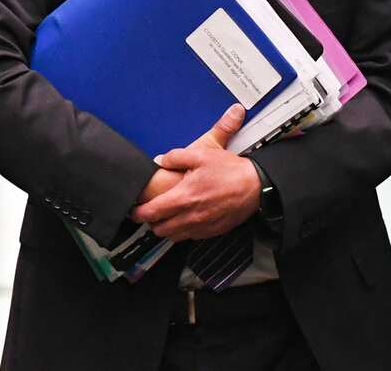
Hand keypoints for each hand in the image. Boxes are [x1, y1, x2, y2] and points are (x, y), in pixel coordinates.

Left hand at [129, 106, 261, 240]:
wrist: (256, 185)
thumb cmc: (230, 170)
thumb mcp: (202, 154)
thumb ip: (176, 156)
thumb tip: (160, 160)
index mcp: (184, 197)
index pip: (152, 212)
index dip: (138, 213)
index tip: (134, 210)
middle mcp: (190, 216)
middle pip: (159, 229)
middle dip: (151, 222)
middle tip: (150, 212)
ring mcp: (202, 227)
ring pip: (173, 236)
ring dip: (166, 228)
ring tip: (167, 217)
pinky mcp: (212, 231)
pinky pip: (190, 237)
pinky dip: (183, 231)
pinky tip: (187, 218)